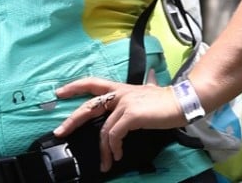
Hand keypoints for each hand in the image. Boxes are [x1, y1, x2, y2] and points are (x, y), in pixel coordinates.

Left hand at [53, 71, 183, 171]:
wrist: (182, 102)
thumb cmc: (166, 101)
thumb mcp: (149, 91)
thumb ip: (143, 88)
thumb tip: (149, 79)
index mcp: (121, 88)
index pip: (93, 82)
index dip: (75, 86)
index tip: (59, 92)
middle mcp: (120, 93)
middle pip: (89, 106)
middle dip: (72, 120)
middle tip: (60, 133)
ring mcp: (125, 103)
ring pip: (104, 129)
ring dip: (103, 149)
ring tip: (106, 162)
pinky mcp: (131, 115)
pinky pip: (115, 134)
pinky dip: (114, 147)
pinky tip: (117, 154)